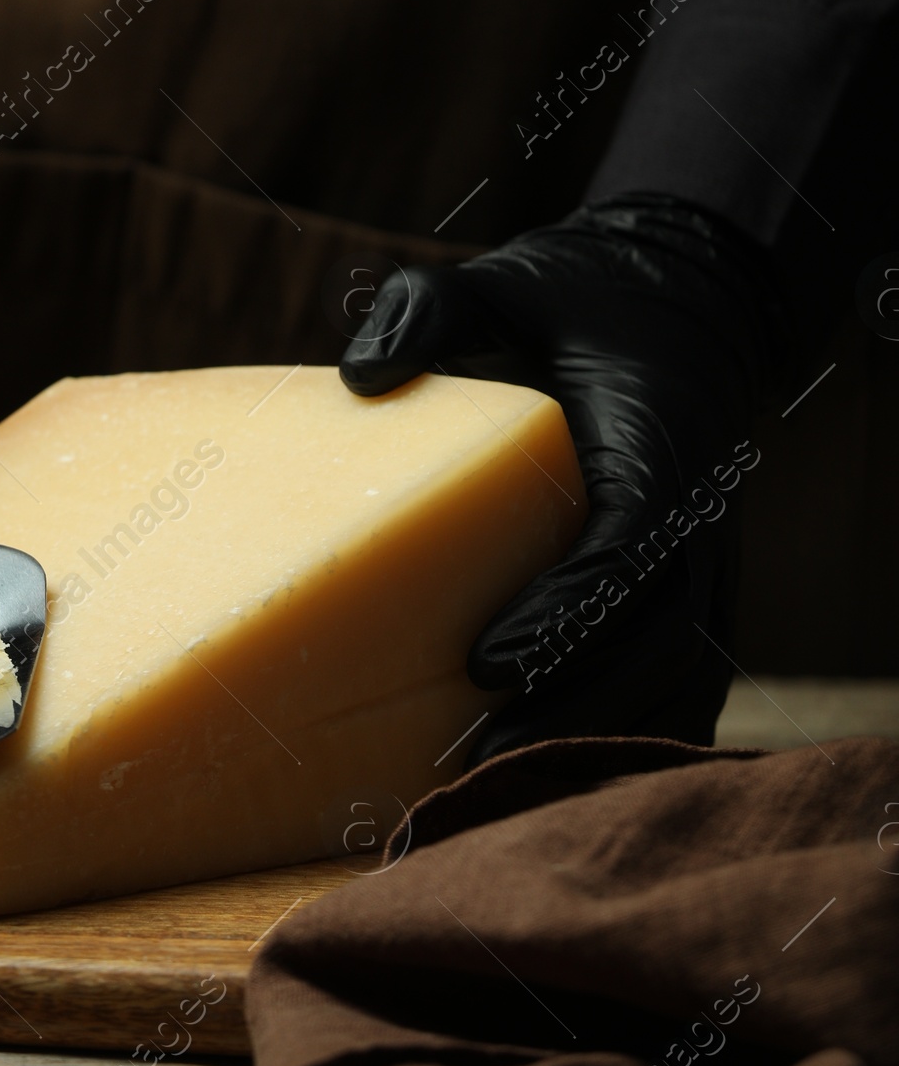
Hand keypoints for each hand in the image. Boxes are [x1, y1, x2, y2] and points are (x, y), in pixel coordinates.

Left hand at [339, 197, 777, 757]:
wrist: (673, 304)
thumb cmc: (571, 303)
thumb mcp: (501, 282)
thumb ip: (433, 309)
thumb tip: (360, 373)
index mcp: (657, 445)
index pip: (627, 550)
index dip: (565, 614)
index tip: (487, 663)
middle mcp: (697, 514)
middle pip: (659, 636)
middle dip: (570, 702)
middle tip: (469, 757)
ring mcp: (706, 559)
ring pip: (678, 672)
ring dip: (594, 730)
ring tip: (490, 783)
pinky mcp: (695, 588)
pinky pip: (681, 679)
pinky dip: (627, 729)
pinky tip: (549, 775)